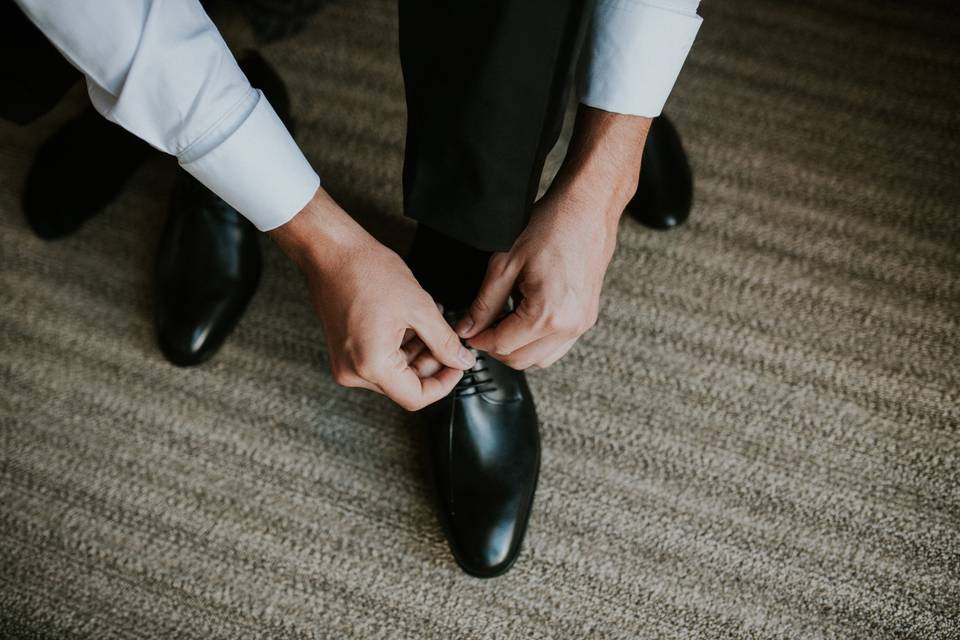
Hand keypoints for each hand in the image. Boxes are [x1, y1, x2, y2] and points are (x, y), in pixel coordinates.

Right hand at [270, 188, 475, 409]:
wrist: (331, 252)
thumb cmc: (367, 272)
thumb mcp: (419, 308)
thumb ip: (445, 341)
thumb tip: (462, 361)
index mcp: (371, 365)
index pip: (416, 397)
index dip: (444, 384)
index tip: (458, 367)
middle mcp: (353, 372)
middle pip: (405, 386)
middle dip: (431, 363)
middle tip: (448, 339)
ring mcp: (345, 363)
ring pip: (395, 373)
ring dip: (417, 352)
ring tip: (432, 323)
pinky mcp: (343, 352)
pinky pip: (379, 360)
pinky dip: (400, 346)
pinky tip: (413, 323)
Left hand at [455, 107, 651, 369]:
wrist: (588, 208)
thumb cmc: (550, 227)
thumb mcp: (505, 263)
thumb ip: (484, 303)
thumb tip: (467, 328)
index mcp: (547, 314)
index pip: (501, 346)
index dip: (478, 341)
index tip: (467, 330)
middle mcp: (569, 326)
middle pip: (520, 360)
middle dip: (496, 347)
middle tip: (481, 326)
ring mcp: (582, 324)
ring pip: (540, 359)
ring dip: (517, 348)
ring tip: (503, 321)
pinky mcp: (587, 318)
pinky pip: (558, 346)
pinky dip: (537, 342)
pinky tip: (525, 318)